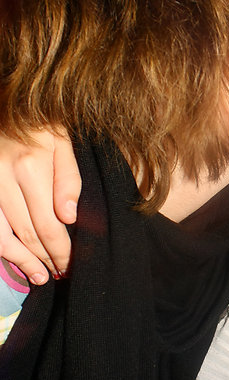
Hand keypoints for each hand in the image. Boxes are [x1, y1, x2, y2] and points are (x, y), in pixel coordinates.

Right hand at [0, 129, 80, 282]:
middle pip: (25, 232)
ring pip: (1, 235)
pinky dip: (1, 245)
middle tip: (60, 273)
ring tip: (39, 276)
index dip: (60, 249)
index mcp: (29, 168)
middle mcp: (3, 178)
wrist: (10, 103)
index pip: (48, 223)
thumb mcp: (63, 143)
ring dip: (20, 259)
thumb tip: (68, 217)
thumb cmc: (41, 122)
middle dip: (45, 258)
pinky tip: (14, 258)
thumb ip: (68, 180)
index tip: (70, 263)